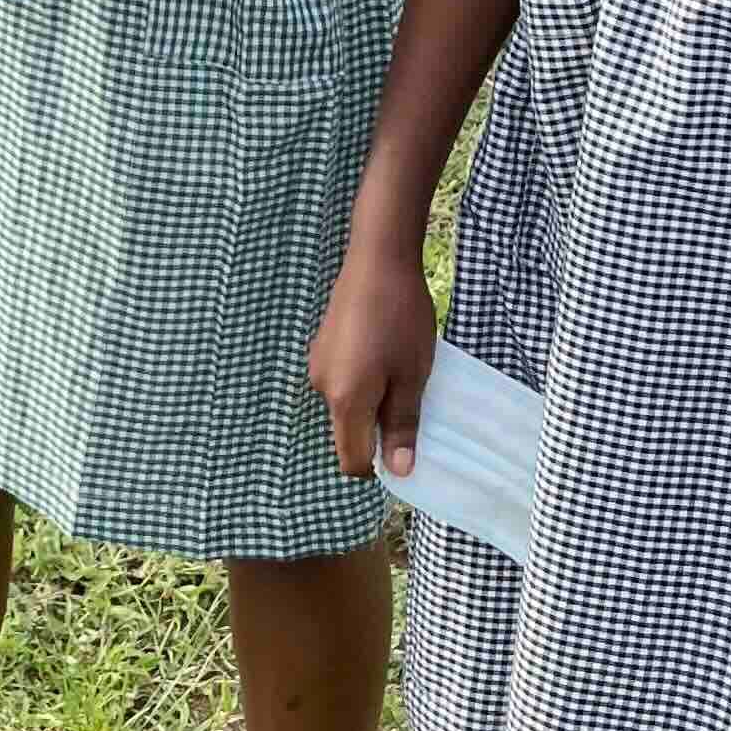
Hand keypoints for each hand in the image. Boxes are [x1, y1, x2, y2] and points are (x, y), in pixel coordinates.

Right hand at [309, 232, 438, 478]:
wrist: (377, 260)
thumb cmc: (401, 320)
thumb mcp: (412, 376)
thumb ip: (402, 424)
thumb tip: (399, 471)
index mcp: (345, 401)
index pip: (351, 459)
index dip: (378, 466)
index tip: (405, 447)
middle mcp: (322, 387)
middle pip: (347, 431)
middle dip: (377, 430)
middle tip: (412, 402)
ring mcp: (318, 364)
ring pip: (345, 404)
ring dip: (371, 402)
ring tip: (401, 372)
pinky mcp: (321, 346)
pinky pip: (341, 380)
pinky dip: (361, 380)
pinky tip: (383, 353)